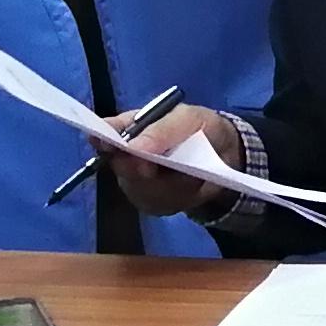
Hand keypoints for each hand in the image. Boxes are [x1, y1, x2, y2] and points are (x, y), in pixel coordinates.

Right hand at [103, 104, 236, 218]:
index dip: (101, 139)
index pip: (104, 132)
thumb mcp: (188, 119)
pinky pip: (157, 205)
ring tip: (190, 174)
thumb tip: (132, 150)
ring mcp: (137, 180)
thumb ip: (161, 131)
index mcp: (131, 126)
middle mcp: (127, 154)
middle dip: (139, 171)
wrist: (224, 153)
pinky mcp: (151, 201)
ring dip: (167, 185)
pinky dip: (178, 197)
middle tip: (153, 168)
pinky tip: (191, 186)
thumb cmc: (201, 127)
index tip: (107, 146)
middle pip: (119, 168)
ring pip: (139, 191)